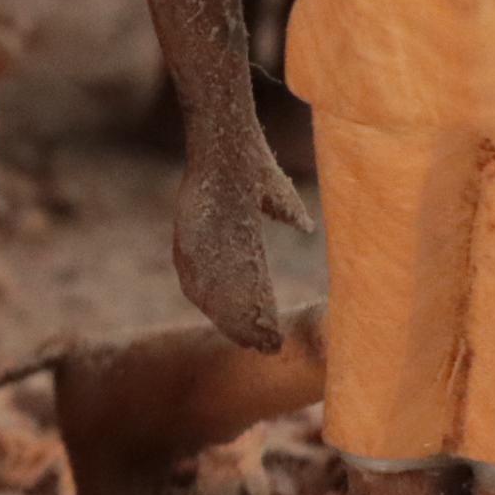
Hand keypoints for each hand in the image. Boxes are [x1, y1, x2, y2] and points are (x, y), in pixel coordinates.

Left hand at [173, 132, 309, 350]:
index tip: (269, 331)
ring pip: (213, 292)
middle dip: (245, 322)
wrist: (226, 147)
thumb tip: (304, 225)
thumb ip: (287, 210)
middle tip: (263, 347)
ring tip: (252, 342)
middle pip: (227, 296)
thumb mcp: (274, 194)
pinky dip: (213, 296)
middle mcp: (213, 248)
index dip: (255, 310)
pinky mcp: (190, 238)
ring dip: (231, 318)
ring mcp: (200, 244)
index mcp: (233, 240)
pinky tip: (227, 316)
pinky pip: (200, 275)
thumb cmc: (251, 165)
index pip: (245, 284)